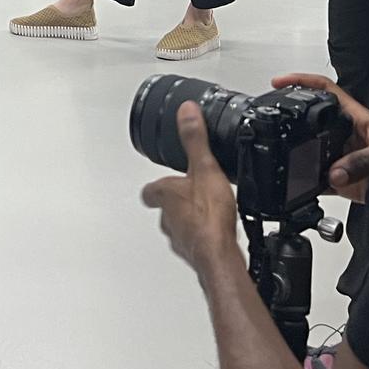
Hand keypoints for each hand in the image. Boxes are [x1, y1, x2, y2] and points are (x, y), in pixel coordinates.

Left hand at [141, 102, 244, 281]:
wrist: (219, 256)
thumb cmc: (209, 217)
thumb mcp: (205, 167)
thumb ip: (194, 138)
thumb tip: (186, 112)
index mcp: (165, 194)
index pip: (149, 189)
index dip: (155, 184)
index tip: (162, 179)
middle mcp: (168, 218)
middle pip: (163, 208)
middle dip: (174, 201)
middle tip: (188, 194)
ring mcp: (180, 238)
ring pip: (178, 226)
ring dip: (188, 220)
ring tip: (204, 213)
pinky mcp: (195, 253)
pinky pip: (196, 242)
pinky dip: (203, 236)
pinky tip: (217, 233)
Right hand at [272, 74, 368, 203]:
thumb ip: (361, 161)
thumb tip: (335, 172)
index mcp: (355, 117)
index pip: (324, 90)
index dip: (301, 82)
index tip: (280, 82)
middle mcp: (345, 135)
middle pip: (312, 122)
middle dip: (294, 123)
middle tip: (276, 123)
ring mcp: (343, 157)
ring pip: (312, 152)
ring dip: (301, 158)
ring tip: (287, 161)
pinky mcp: (343, 181)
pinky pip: (319, 181)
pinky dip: (309, 186)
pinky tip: (301, 189)